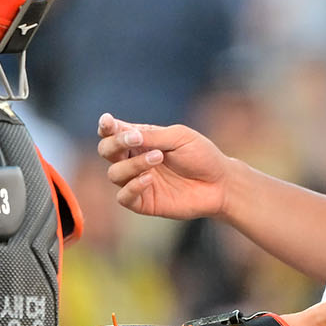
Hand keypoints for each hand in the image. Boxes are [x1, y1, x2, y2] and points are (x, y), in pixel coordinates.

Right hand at [97, 113, 229, 219]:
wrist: (220, 183)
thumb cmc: (201, 156)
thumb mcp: (178, 137)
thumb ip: (151, 136)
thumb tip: (125, 133)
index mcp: (140, 140)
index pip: (112, 132)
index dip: (106, 127)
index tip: (108, 122)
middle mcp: (134, 160)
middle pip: (106, 151)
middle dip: (115, 143)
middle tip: (135, 139)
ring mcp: (137, 182)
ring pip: (114, 173)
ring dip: (133, 164)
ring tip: (158, 157)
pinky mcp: (143, 202)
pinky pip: (123, 196)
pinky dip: (133, 186)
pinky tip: (149, 179)